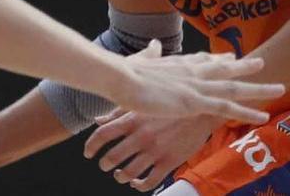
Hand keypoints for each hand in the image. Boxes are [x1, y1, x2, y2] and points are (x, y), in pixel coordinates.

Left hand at [85, 111, 221, 190]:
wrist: (201, 110)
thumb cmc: (169, 105)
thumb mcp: (142, 104)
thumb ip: (118, 113)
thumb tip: (98, 120)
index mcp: (133, 119)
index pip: (103, 134)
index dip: (91, 145)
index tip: (87, 153)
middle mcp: (141, 136)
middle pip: (113, 156)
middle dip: (104, 164)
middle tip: (103, 165)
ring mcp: (155, 150)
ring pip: (129, 172)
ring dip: (120, 176)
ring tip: (119, 175)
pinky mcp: (170, 162)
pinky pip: (150, 181)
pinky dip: (139, 185)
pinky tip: (137, 183)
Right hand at [113, 41, 282, 125]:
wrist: (122, 78)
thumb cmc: (126, 71)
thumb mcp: (141, 59)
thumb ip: (150, 53)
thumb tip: (153, 45)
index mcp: (179, 63)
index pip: (203, 60)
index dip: (218, 59)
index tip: (230, 56)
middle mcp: (193, 71)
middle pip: (224, 69)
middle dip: (244, 66)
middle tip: (261, 62)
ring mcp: (197, 86)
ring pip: (235, 88)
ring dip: (259, 88)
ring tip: (279, 88)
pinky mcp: (195, 102)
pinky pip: (228, 108)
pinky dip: (247, 111)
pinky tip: (263, 116)